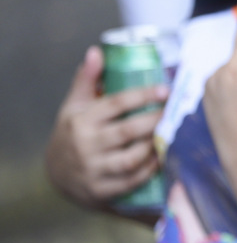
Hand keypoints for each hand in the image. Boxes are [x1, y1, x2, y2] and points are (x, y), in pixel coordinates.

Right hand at [45, 45, 168, 207]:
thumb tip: (96, 52)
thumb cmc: (72, 133)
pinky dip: (149, 170)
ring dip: (154, 147)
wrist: (54, 174)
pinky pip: (131, 181)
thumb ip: (87, 80)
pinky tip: (162, 158)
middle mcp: (86, 144)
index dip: (143, 95)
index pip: (116, 104)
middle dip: (156, 121)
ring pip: (131, 158)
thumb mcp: (74, 106)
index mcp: (82, 120)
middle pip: (128, 131)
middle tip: (175, 113)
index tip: (166, 89)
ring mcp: (93, 169)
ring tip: (171, 135)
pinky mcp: (101, 190)